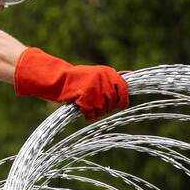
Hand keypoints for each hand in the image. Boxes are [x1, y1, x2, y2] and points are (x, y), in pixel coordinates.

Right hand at [14, 47, 128, 121]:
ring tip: (88, 105)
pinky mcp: (86, 100)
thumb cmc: (79, 78)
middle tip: (96, 106)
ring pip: (103, 110)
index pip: (124, 90)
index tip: (121, 107)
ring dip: (96, 112)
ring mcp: (96, 91)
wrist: (59, 79)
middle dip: (105, 108)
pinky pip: (92, 114)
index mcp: (109, 73)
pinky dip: (88, 115)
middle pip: (112, 103)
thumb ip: (113, 76)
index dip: (123, 102)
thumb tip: (131, 74)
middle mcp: (105, 81)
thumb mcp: (98, 73)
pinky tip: (83, 110)